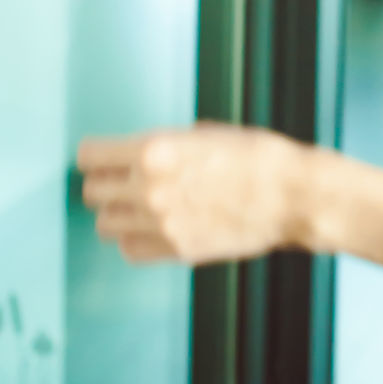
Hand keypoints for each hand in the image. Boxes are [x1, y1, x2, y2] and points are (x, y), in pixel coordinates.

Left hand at [77, 122, 312, 264]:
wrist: (291, 196)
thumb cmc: (257, 158)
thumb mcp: (204, 133)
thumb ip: (165, 146)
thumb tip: (142, 155)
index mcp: (154, 151)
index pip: (90, 156)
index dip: (94, 155)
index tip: (97, 157)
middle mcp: (149, 188)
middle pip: (92, 192)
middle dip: (104, 183)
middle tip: (118, 179)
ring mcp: (161, 223)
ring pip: (105, 224)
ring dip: (117, 213)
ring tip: (136, 205)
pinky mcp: (175, 250)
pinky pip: (130, 250)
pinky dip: (135, 239)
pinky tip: (152, 226)